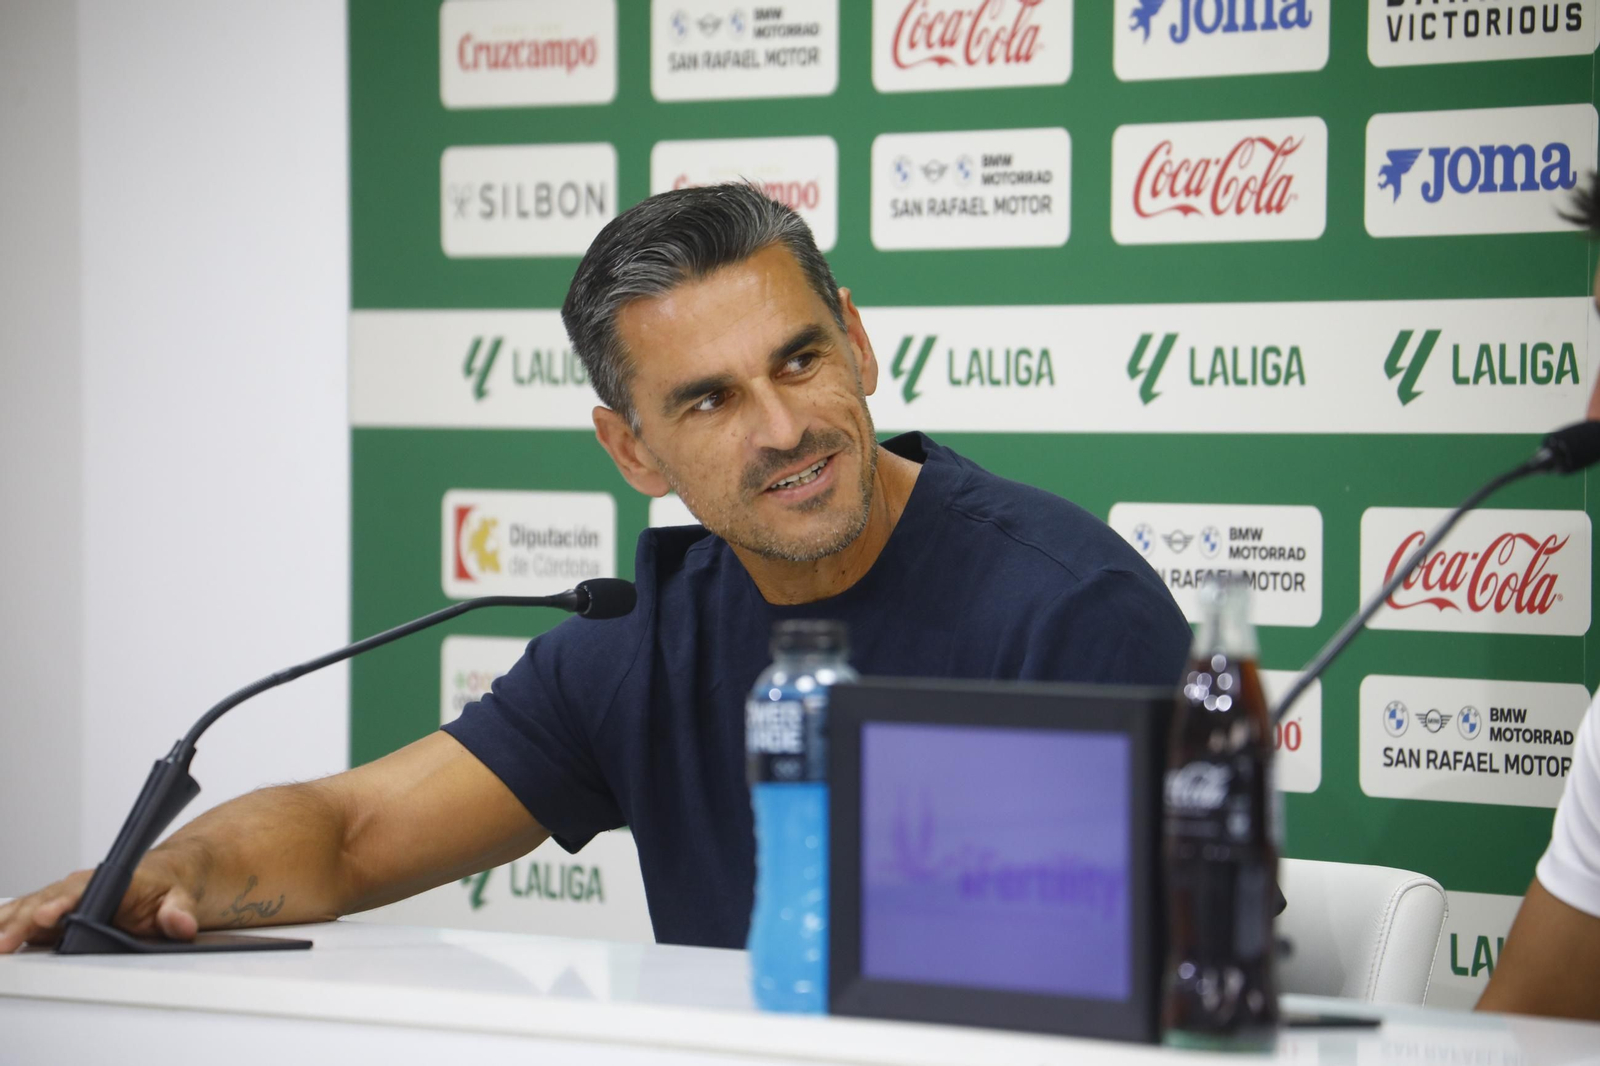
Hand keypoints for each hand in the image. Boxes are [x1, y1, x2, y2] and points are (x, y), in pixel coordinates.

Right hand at [0, 846, 205, 952]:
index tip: (49, 916)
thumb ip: (180, 911)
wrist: (168, 877)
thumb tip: (181, 924)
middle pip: (50, 900)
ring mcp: (68, 898)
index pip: (84, 890)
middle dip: (26, 919)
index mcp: (113, 880)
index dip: (65, 903)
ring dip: (11, 922)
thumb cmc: (170, 885)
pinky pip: (28, 915)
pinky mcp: (59, 912)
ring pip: (33, 906)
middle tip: (7, 941)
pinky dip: (9, 922)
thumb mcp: (183, 897)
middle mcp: (84, 886)